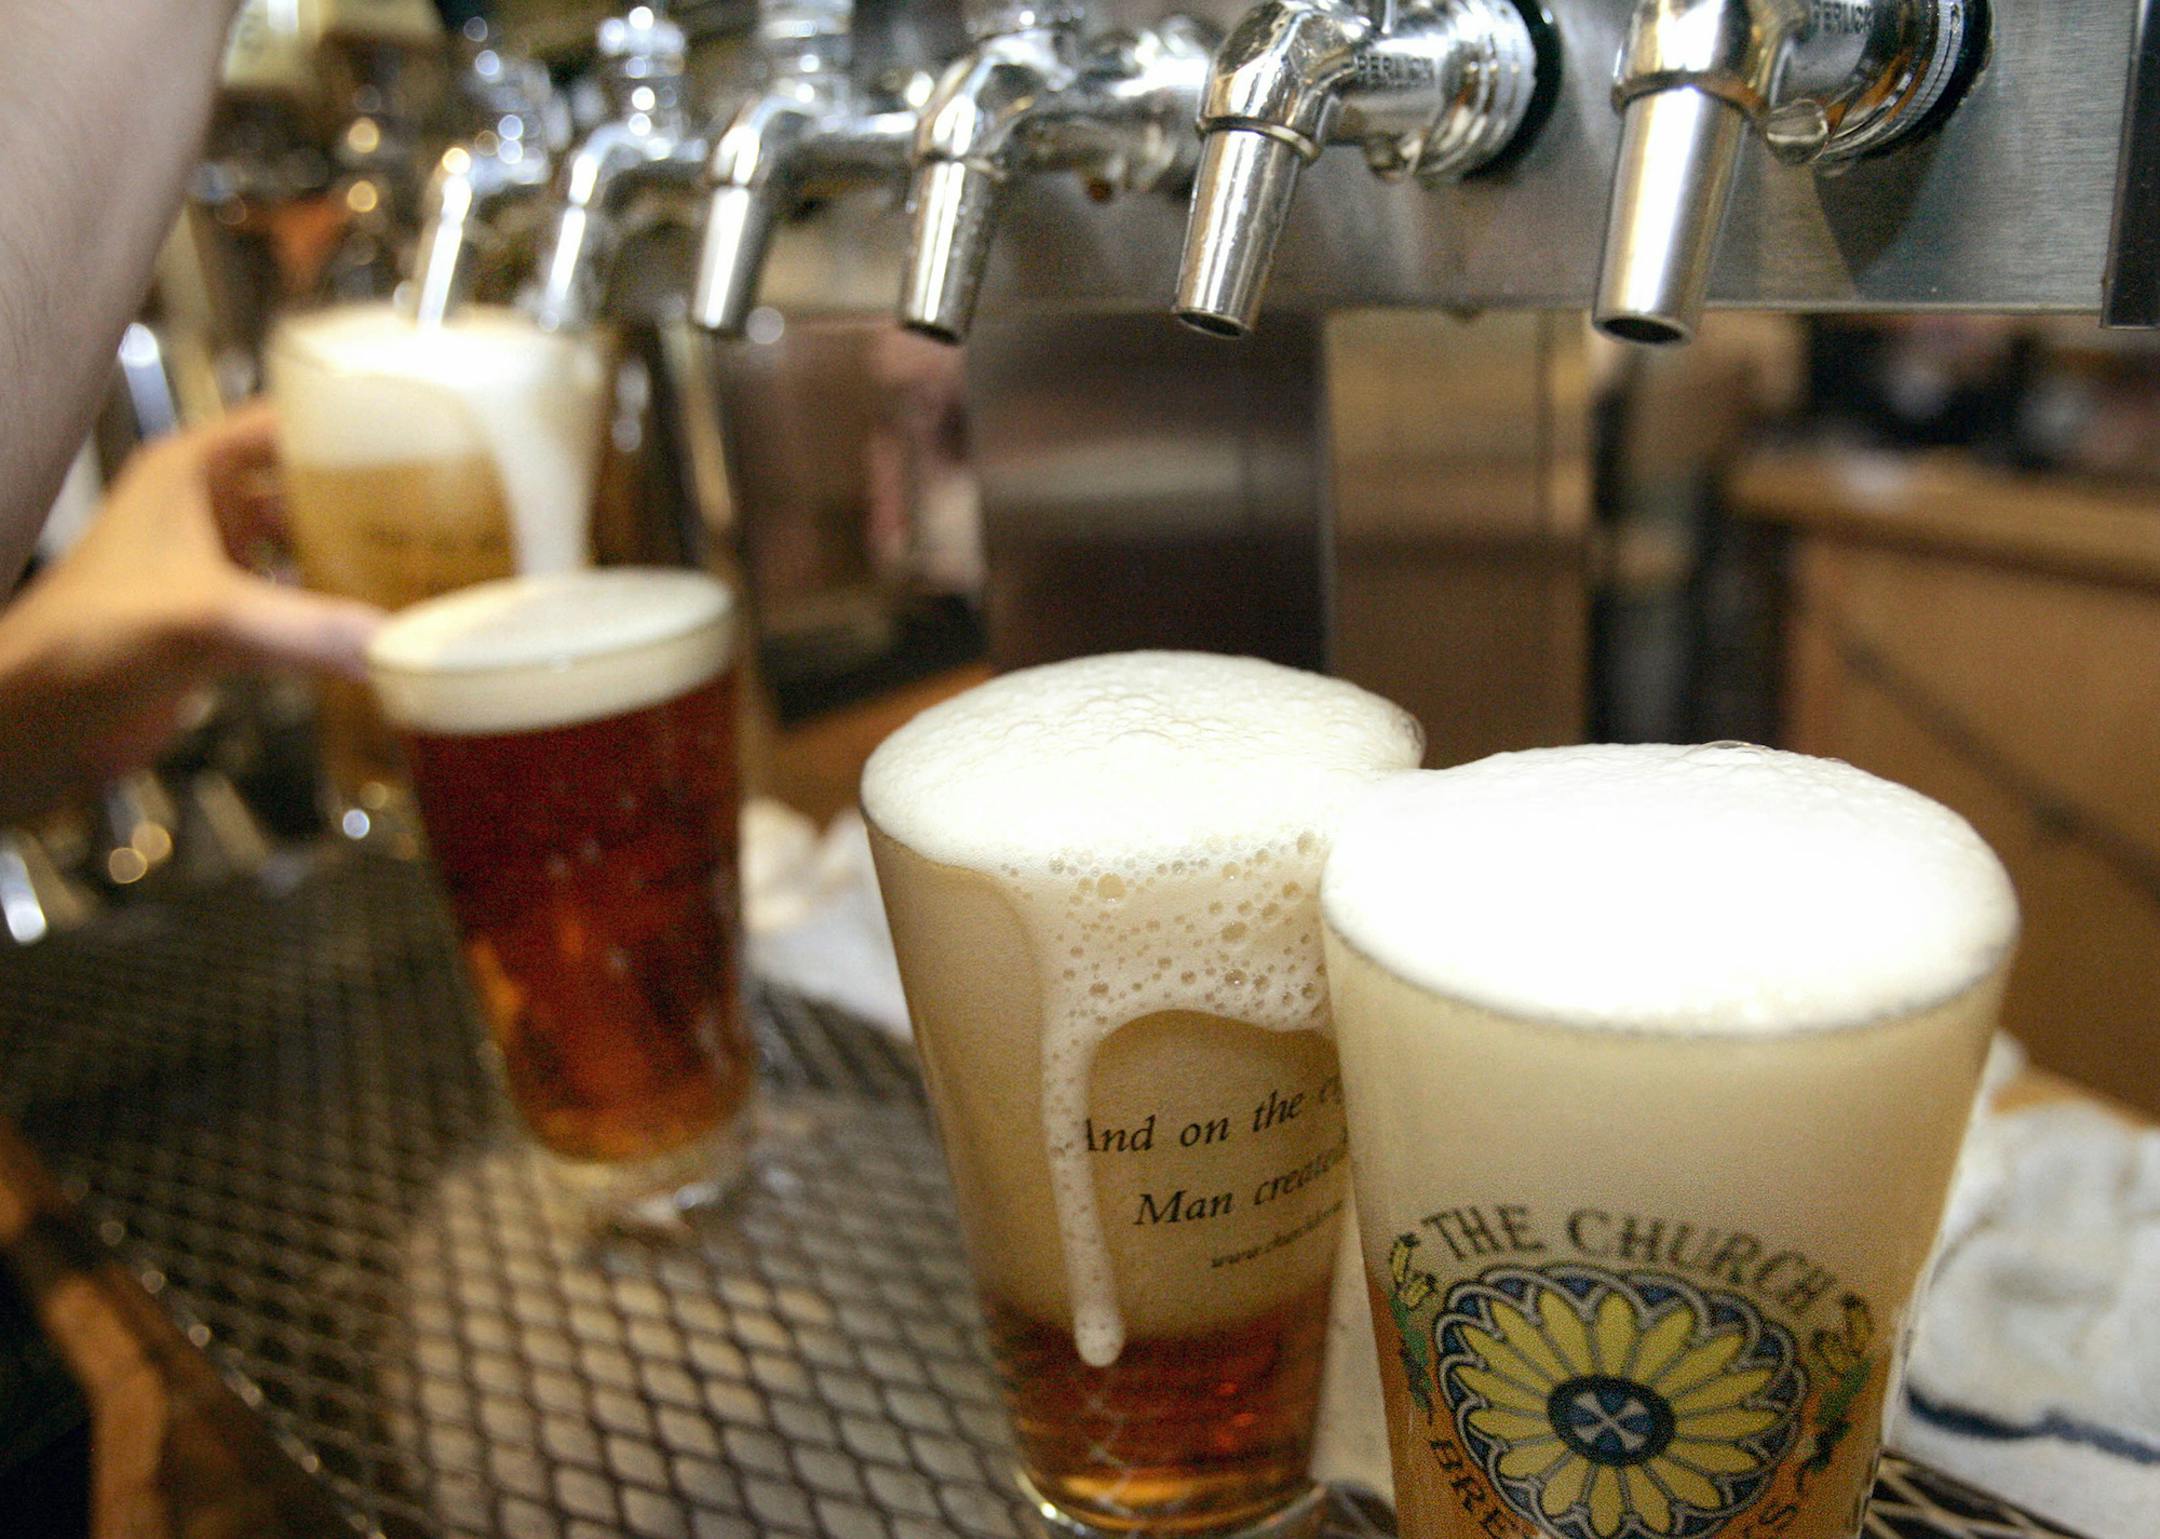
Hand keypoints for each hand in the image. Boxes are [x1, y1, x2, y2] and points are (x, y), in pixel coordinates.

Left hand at [0, 406, 383, 823]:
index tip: (417, 434)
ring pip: (296, 545)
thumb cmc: (86, 640)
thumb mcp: (208, 620)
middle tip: (439, 508)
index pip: (281, 422)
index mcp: (189, 472)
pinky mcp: (213, 621)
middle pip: (300, 485)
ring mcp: (206, 566)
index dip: (345, 424)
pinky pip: (288, 604)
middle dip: (363, 498)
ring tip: (421, 562)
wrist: (36, 719)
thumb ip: (308, 629)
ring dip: (349, 557)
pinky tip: (373, 627)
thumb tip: (400, 644)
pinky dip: (328, 612)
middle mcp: (200, 510)